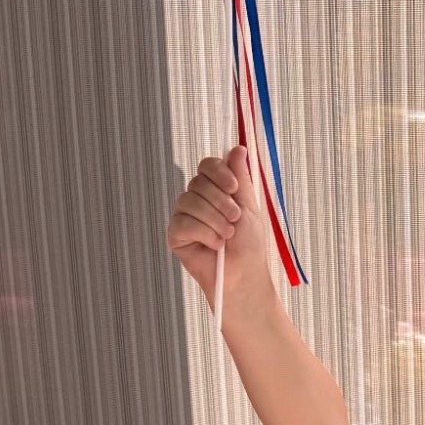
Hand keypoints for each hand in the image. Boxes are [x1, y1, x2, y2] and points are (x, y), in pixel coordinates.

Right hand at [165, 146, 274, 311]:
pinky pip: (183, 222)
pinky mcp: (175, 234)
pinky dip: (204, 233)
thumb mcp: (249, 207)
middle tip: (234, 220)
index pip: (207, 166)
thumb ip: (240, 178)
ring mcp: (184, 216)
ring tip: (226, 237)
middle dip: (221, 202)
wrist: (243, 275)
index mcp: (215, 190)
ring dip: (215, 220)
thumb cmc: (249, 245)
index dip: (219, 173)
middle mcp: (197, 200)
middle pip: (198, 182)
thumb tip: (237, 148)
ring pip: (189, 201)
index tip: (234, 188)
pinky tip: (213, 246)